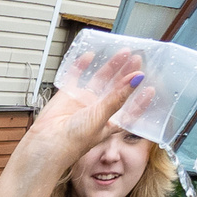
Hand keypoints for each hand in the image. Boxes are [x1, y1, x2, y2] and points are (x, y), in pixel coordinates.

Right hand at [30, 48, 144, 159]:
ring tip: (123, 53)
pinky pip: (75, 76)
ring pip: (99, 80)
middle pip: (115, 89)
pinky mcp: (67, 94)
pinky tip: (90, 55)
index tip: (149, 88)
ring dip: (110, 67)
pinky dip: (82, 65)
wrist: (47, 143)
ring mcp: (82, 102)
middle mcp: (97, 111)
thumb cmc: (74, 140)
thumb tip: (136, 79)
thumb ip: (117, 96)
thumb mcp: (101, 116)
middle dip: (127, 75)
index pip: (128, 110)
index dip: (139, 100)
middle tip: (137, 59)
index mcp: (108, 123)